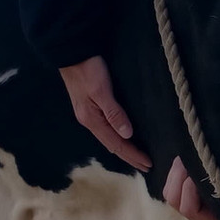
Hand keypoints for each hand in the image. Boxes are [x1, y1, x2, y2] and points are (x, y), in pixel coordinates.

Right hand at [59, 56, 151, 171]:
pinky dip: (118, 138)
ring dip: (124, 149)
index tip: (149, 164)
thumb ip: (114, 112)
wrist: (70, 52)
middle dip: (130, 156)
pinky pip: (107, 129)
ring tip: (138, 157)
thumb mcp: (101, 90)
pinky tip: (125, 137)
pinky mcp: (91, 107)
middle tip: (147, 167)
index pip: (117, 144)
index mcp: (92, 120)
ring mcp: (89, 114)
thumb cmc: (87, 69)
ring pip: (110, 138)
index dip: (133, 155)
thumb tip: (127, 134)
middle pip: (113, 145)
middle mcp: (90, 121)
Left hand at [164, 157, 219, 219]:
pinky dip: (177, 172)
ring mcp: (197, 211)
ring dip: (176, 173)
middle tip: (189, 158)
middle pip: (176, 201)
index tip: (201, 169)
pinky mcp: (193, 199)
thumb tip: (214, 164)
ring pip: (171, 194)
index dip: (190, 188)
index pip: (190, 208)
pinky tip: (187, 160)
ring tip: (187, 157)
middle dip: (178, 177)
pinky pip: (175, 187)